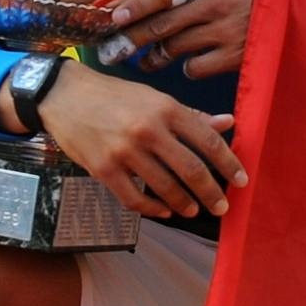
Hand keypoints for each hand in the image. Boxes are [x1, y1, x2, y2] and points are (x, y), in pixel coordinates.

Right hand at [29, 66, 245, 221]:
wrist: (64, 95)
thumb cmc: (115, 96)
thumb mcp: (155, 98)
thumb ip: (192, 115)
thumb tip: (229, 123)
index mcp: (166, 108)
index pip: (207, 141)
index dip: (229, 164)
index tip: (241, 181)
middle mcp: (148, 129)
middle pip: (191, 169)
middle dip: (211, 193)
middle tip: (221, 207)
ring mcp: (124, 151)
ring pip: (164, 188)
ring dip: (183, 204)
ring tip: (192, 210)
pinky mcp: (103, 169)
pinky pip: (134, 199)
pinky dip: (152, 209)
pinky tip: (163, 210)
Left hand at [95, 0, 257, 78]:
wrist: (293, 9)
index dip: (137, 5)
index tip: (115, 15)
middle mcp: (216, 4)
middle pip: (163, 25)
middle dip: (132, 39)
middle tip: (111, 50)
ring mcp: (226, 32)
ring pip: (175, 48)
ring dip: (155, 56)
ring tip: (146, 59)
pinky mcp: (235, 56)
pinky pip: (195, 67)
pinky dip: (187, 67)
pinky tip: (190, 62)